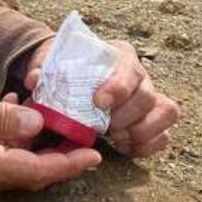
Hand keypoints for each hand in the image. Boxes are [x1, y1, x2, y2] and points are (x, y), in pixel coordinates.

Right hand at [0, 71, 101, 197]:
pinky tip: (14, 110)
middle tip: (81, 135)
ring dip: (33, 144)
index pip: (34, 172)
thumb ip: (4, 117)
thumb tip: (37, 127)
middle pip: (26, 173)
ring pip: (11, 164)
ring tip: (52, 116)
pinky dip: (9, 139)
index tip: (94, 156)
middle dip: (56, 156)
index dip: (67, 164)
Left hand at [25, 40, 179, 157]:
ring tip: (114, 137)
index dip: (117, 87)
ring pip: (166, 112)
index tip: (99, 102)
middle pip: (146, 95)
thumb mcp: (52, 62)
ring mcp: (151, 96)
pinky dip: (146, 145)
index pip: (128, 67)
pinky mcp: (154, 119)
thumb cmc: (67, 68)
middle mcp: (140, 74)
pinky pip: (164, 135)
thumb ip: (43, 67)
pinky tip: (123, 146)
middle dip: (123, 117)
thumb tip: (34, 79)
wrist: (76, 77)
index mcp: (118, 54)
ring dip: (139, 131)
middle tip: (102, 128)